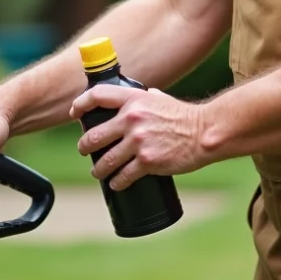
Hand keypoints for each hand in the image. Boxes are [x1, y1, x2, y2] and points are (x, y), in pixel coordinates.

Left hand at [69, 86, 210, 190]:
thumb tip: (145, 95)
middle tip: (84, 151)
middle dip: (85, 146)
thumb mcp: (162, 99)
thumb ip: (149, 98)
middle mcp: (132, 119)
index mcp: (133, 99)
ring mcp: (139, 141)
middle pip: (94, 135)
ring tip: (98, 172)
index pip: (97, 96)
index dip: (81, 104)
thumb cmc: (185, 116)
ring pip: (105, 160)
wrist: (205, 133)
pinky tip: (116, 184)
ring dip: (98, 169)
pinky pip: (123, 176)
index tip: (75, 113)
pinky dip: (117, 182)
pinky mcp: (147, 161)